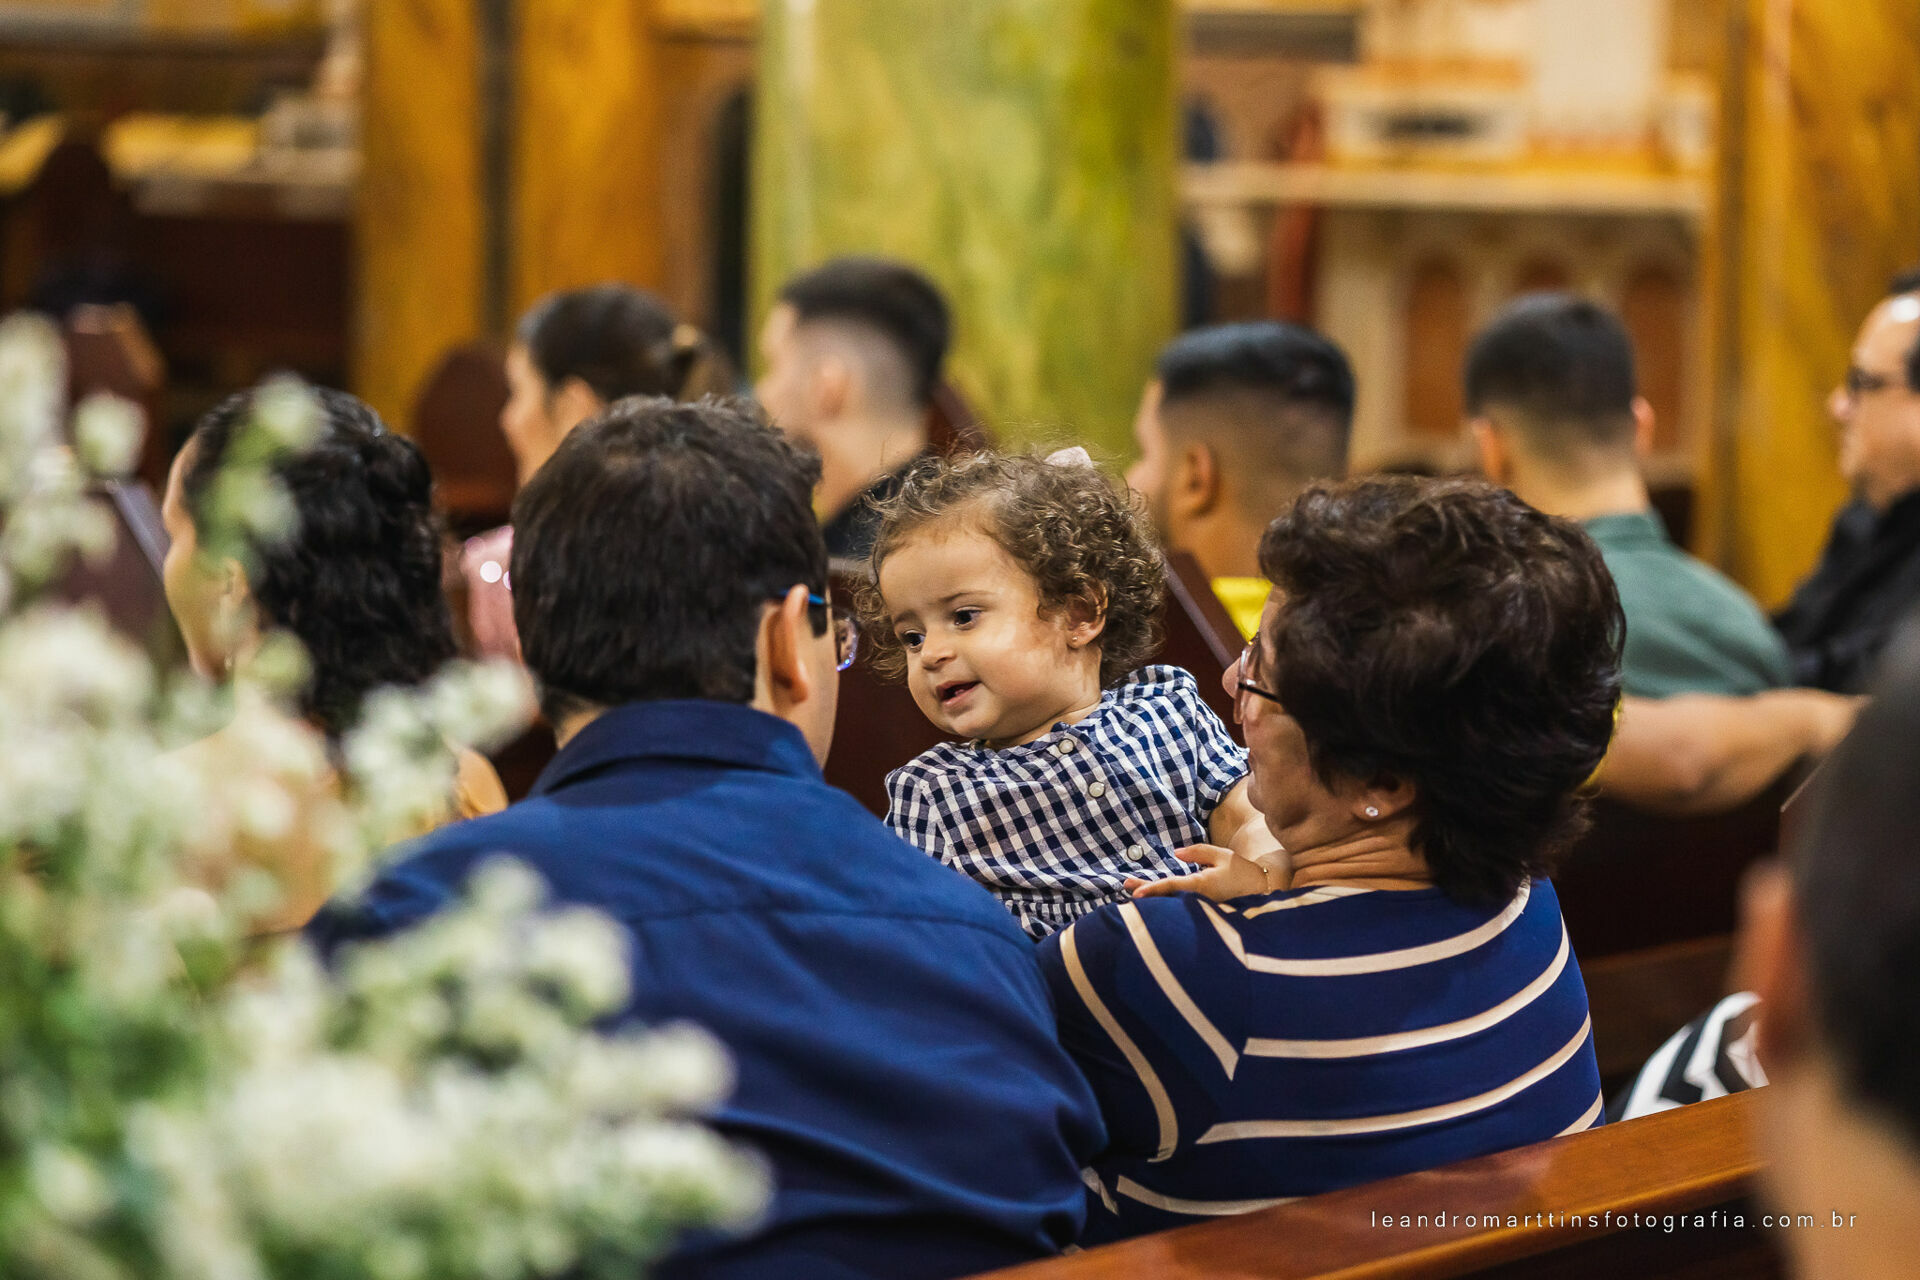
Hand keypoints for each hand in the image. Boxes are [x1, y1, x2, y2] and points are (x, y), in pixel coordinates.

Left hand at [1127, 843, 1272, 902]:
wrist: (1266, 894)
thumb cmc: (1244, 873)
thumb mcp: (1223, 856)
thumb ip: (1198, 852)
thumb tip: (1176, 853)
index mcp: (1202, 886)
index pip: (1172, 887)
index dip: (1152, 890)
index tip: (1135, 893)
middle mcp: (1199, 901)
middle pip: (1166, 899)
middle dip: (1146, 893)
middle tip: (1126, 887)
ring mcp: (1201, 911)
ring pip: (1172, 906)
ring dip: (1154, 900)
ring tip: (1135, 892)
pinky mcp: (1204, 915)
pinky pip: (1182, 910)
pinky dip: (1168, 904)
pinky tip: (1157, 902)